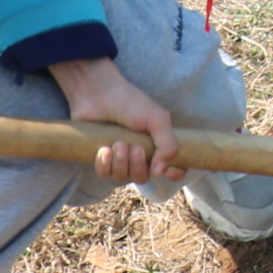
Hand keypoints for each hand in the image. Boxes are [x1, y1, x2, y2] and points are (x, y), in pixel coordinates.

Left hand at [49, 55, 183, 182]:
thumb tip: (160, 172)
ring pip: (122, 178)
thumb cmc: (130, 102)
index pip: (174, 169)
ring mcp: (119, 158)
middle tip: (134, 146)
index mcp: (158, 144)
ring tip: (118, 143)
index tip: (166, 169)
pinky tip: (104, 149)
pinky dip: (105, 164)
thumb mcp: (158, 119)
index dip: (173, 174)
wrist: (98, 94)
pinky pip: (104, 174)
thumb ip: (168, 145)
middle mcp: (140, 154)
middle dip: (138, 164)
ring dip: (121, 162)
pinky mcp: (101, 158)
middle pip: (143, 178)